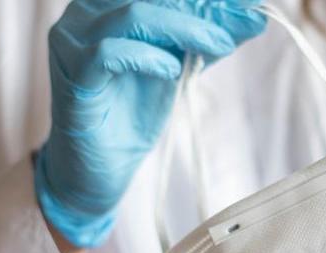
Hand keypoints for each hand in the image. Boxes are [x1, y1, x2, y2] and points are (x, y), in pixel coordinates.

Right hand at [35, 0, 264, 246]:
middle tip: (241, 23)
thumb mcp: (178, 65)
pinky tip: (173, 70)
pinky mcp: (73, 76)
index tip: (247, 7)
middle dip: (201, 8)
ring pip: (133, 14)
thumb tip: (253, 17)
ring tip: (217, 45)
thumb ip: (206, 40)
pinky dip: (148, 57)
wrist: (102, 164)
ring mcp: (72, 42)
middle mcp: (85, 12)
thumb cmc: (133, 110)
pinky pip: (108, 53)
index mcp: (107, 3)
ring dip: (184, 29)